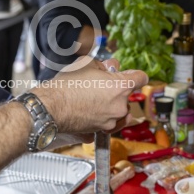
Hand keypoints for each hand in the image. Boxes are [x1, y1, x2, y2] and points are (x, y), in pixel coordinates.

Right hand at [32, 57, 147, 137]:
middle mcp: (121, 105)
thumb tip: (111, 67)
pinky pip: (110, 122)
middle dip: (117, 89)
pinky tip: (91, 110)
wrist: (51, 108)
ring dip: (112, 104)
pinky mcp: (103, 130)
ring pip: (120, 110)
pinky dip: (104, 116)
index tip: (129, 75)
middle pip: (128, 95)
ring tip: (94, 99)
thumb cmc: (67, 85)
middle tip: (100, 85)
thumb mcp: (87, 63)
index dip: (134, 74)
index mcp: (121, 86)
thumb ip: (104, 65)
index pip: (142, 78)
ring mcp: (113, 120)